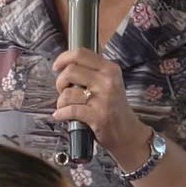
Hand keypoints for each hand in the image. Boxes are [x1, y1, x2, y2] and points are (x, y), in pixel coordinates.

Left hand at [52, 49, 149, 167]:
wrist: (128, 133)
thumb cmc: (115, 108)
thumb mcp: (110, 82)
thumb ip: (92, 71)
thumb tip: (66, 65)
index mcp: (110, 69)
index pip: (81, 54)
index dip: (63, 58)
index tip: (57, 66)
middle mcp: (107, 81)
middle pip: (70, 71)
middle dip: (60, 82)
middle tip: (63, 90)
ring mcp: (103, 98)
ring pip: (67, 93)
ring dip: (61, 102)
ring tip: (65, 106)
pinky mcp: (97, 115)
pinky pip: (69, 110)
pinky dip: (61, 114)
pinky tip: (61, 115)